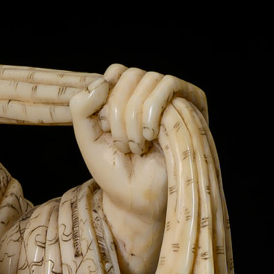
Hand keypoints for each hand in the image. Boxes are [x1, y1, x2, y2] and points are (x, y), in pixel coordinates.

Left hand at [72, 66, 178, 273]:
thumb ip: (80, 107)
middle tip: (123, 145)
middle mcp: (152, 92)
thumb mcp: (87, 138)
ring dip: (134, 118)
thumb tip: (103, 81)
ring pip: (148, 79)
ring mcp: (173, 97)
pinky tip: (150, 138)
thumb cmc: (115, 172)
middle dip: (118, 112)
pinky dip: (150, 112)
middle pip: (130, 74)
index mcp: (129, 96)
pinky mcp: (193, 104)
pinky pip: (168, 85)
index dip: (106, 98)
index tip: (105, 130)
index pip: (116, 72)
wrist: (137, 200)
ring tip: (138, 147)